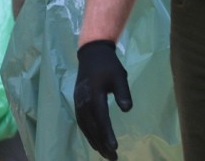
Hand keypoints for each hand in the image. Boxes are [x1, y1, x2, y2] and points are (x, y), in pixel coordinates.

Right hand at [74, 39, 131, 159]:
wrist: (91, 53)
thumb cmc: (108, 65)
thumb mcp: (119, 76)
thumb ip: (123, 93)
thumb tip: (127, 109)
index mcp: (94, 93)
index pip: (100, 117)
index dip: (106, 133)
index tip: (114, 147)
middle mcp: (83, 100)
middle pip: (92, 125)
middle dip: (102, 143)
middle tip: (113, 157)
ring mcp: (78, 101)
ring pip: (85, 126)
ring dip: (94, 141)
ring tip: (105, 154)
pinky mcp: (78, 101)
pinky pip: (81, 122)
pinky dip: (88, 134)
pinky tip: (95, 142)